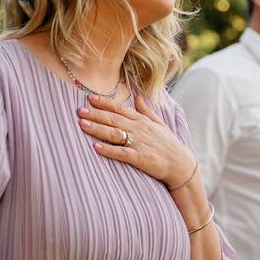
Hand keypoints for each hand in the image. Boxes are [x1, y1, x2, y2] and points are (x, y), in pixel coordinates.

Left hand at [78, 93, 194, 186]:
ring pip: (114, 134)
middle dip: (95, 114)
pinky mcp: (140, 158)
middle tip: (79, 111)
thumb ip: (146, 110)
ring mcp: (139, 143)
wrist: (180, 163)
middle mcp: (139, 129)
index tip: (89, 97)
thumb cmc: (168, 143)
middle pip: (113, 119)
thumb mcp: (159, 123)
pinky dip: (108, 150)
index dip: (104, 102)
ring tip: (82, 125)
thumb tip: (137, 96)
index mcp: (141, 120)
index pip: (119, 108)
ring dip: (97, 129)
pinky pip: (121, 153)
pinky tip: (96, 147)